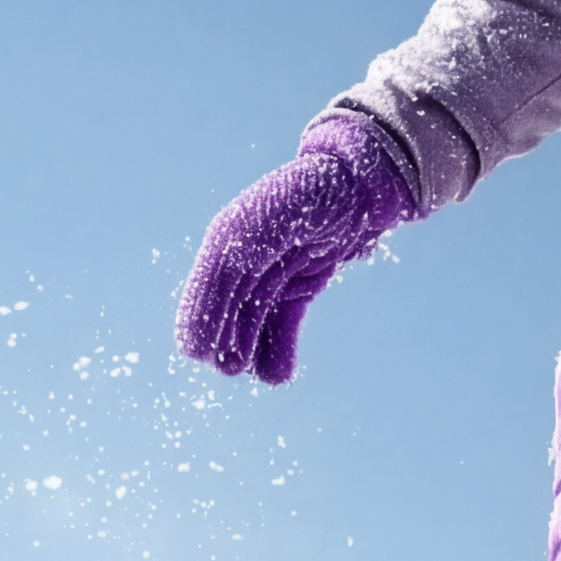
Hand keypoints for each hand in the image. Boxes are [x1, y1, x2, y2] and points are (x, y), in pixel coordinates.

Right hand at [176, 116, 415, 385]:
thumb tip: (206, 304)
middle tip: (231, 368)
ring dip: (253, 349)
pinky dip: (280, 346)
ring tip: (258, 375)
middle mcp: (246, 257)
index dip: (203, 318)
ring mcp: (274, 272)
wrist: (362, 186)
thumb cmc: (307, 195)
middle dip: (228, 338)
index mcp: (230, 238)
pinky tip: (278, 375)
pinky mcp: (301, 285)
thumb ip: (226, 269)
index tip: (197, 352)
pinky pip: (284, 321)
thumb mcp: (258, 229)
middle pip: (230, 307)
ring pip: (256, 320)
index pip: (210, 286)